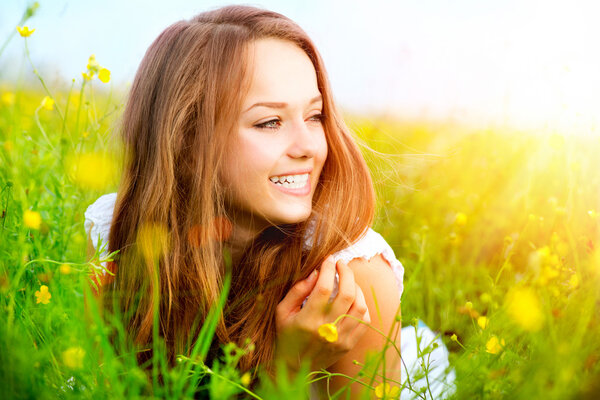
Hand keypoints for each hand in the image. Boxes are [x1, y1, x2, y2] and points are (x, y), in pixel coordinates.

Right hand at [274, 256, 370, 372]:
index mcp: (307, 320)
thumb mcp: (282, 312)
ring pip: (360, 306)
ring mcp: (341, 338)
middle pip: (347, 293)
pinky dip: (362, 305)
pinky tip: (353, 298)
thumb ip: (297, 291)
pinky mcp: (349, 344)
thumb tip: (316, 272)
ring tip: (348, 280)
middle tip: (341, 264)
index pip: (323, 287)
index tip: (328, 259)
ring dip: (356, 287)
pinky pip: (364, 320)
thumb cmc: (285, 336)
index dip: (328, 269)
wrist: (294, 368)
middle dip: (346, 273)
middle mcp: (327, 330)